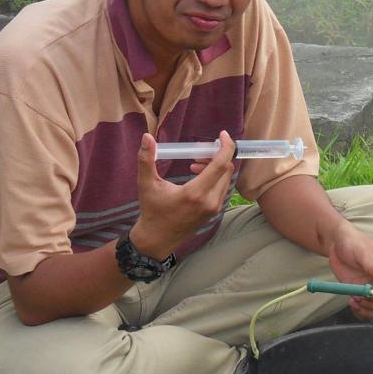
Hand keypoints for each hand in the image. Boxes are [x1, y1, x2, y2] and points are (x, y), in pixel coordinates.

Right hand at [129, 131, 236, 257]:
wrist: (157, 239)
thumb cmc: (151, 211)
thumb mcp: (146, 184)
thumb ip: (146, 159)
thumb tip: (146, 136)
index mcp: (195, 193)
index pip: (220, 165)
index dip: (226, 146)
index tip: (222, 134)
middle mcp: (209, 201)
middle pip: (226, 169)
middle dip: (216, 155)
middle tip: (198, 151)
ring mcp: (214, 208)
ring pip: (226, 179)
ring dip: (216, 166)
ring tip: (195, 164)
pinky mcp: (214, 211)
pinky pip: (222, 188)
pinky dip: (215, 177)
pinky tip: (197, 175)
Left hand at [327, 223, 372, 320]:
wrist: (337, 243)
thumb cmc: (353, 242)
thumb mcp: (362, 251)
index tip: (368, 294)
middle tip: (360, 301)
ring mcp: (370, 287)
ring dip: (367, 312)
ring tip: (355, 304)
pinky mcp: (359, 292)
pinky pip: (364, 308)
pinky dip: (359, 311)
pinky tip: (351, 304)